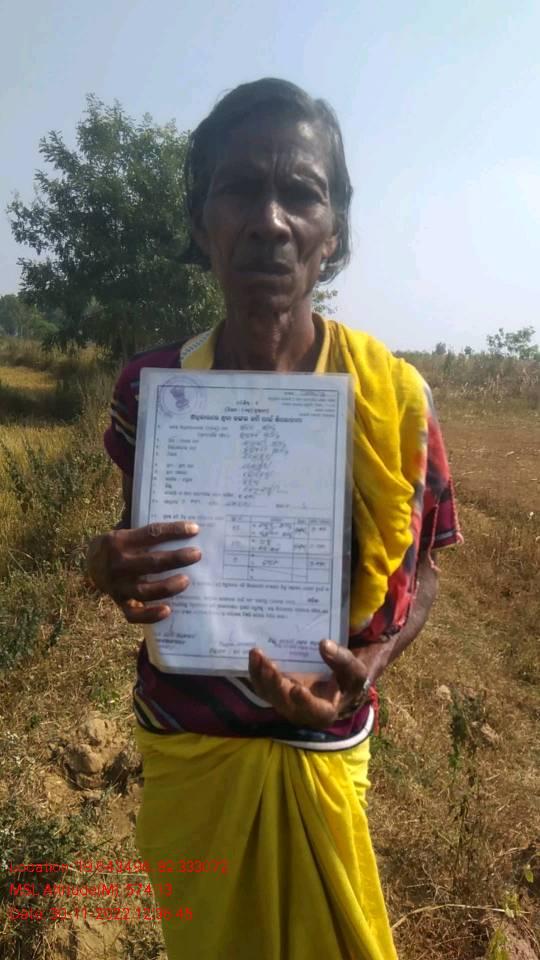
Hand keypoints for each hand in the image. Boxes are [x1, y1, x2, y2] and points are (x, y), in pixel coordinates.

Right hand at [86, 521, 200, 623]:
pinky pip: (134, 614)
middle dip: (176, 558)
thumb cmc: (119, 543)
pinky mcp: (120, 603)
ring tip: (186, 581)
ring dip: (167, 587)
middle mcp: (118, 564)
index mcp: (120, 540)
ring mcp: (118, 586)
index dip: (173, 531)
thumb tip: (173, 504)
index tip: (194, 529)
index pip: (150, 533)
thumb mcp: (125, 528)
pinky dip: (149, 615)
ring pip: (144, 590)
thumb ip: (143, 522)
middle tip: (197, 554)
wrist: (90, 563)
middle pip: (151, 563)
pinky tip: (168, 610)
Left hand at [248, 638, 392, 729]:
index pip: (315, 711)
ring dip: (260, 676)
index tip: (298, 688)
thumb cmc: (349, 679)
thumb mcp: (355, 671)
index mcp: (325, 712)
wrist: (337, 682)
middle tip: (270, 664)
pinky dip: (256, 671)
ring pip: (269, 694)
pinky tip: (255, 655)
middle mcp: (302, 711)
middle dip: (275, 684)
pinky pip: (262, 685)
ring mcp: (286, 702)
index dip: (305, 702)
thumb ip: (343, 660)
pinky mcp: (276, 692)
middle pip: (284, 703)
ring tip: (257, 654)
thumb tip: (324, 644)